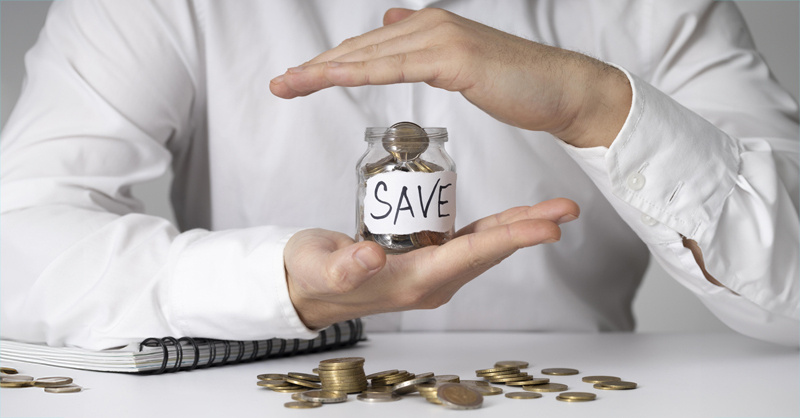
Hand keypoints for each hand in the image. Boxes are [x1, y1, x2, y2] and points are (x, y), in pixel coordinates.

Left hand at [269, 8, 630, 147]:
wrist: (562, 90)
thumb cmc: (515, 82)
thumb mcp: (460, 60)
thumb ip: (423, 46)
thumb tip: (392, 25)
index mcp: (429, 27)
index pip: (369, 48)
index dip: (330, 63)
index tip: (298, 79)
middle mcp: (430, 24)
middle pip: (360, 49)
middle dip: (316, 68)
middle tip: (280, 85)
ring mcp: (441, 37)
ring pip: (370, 56)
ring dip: (325, 71)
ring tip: (290, 85)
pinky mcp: (454, 57)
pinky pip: (396, 68)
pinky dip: (359, 73)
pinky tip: (331, 80)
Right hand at [284, 198, 578, 329]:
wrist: (306, 288)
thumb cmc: (311, 275)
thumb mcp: (321, 268)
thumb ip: (345, 266)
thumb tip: (373, 257)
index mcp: (413, 282)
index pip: (470, 256)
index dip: (510, 239)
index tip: (546, 228)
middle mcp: (431, 282)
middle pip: (489, 252)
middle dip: (529, 230)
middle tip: (566, 210)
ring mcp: (432, 273)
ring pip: (485, 248)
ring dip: (519, 228)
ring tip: (554, 210)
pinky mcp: (428, 260)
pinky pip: (471, 244)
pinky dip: (496, 229)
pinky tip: (514, 217)